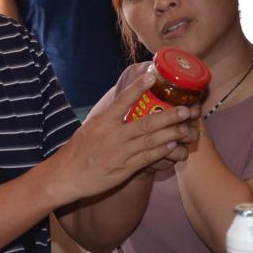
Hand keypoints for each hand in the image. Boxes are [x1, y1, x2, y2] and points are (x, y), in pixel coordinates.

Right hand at [44, 76, 198, 205]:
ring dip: (170, 133)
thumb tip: (123, 105)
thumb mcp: (90, 128)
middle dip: (168, 116)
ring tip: (185, 127)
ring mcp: (120, 153)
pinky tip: (173, 145)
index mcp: (103, 122)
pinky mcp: (124, 169)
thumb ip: (108, 118)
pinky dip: (161, 151)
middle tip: (186, 109)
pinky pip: (147, 158)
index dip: (138, 88)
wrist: (66, 176)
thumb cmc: (78, 150)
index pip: (122, 101)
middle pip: (146, 123)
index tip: (152, 76)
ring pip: (151, 141)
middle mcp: (112, 135)